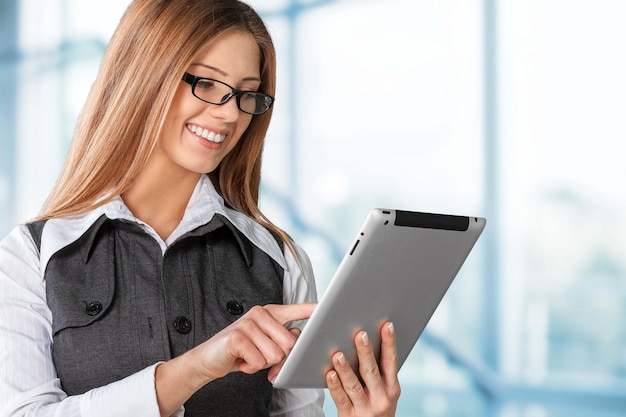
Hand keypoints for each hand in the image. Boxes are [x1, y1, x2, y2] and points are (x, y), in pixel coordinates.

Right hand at [155, 303, 314, 416]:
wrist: (209, 358)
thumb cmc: (242, 351)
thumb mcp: (266, 343)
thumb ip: (283, 339)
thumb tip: (299, 341)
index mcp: (271, 313)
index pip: (297, 309)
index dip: (313, 310)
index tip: (329, 307)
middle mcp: (260, 313)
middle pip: (289, 343)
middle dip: (279, 359)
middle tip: (261, 358)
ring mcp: (248, 323)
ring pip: (275, 355)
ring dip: (263, 364)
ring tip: (250, 357)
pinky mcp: (237, 337)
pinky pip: (258, 361)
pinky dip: (251, 368)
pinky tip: (241, 361)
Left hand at [326, 322, 400, 416]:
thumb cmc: (376, 405)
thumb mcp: (384, 391)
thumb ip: (378, 370)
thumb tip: (366, 338)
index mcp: (392, 388)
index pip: (391, 362)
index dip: (389, 343)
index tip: (386, 325)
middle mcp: (381, 398)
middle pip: (372, 371)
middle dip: (366, 352)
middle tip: (360, 334)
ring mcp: (365, 408)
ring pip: (354, 385)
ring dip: (345, 369)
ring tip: (338, 354)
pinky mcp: (349, 416)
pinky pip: (340, 399)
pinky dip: (335, 386)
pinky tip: (329, 373)